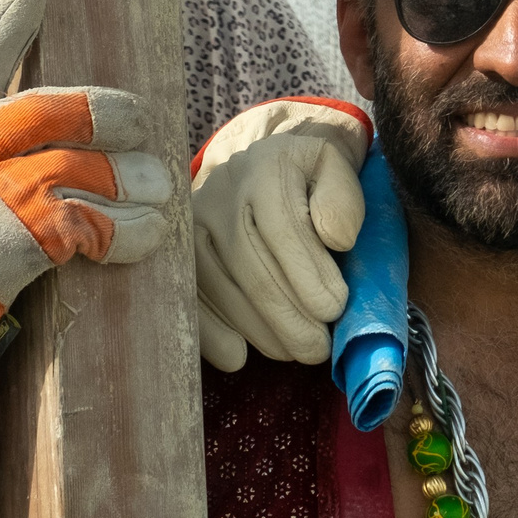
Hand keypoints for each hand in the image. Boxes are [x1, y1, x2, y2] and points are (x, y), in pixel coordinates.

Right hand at [0, 0, 172, 469]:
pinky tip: (149, 235)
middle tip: (145, 132)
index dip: (6, 23)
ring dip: (144, 185)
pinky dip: (137, 232)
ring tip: (162, 195)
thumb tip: (78, 109)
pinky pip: (105, 222)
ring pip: (100, 169)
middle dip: (121, 120)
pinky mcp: (26, 236)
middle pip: (69, 109)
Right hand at [190, 97, 369, 370]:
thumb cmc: (309, 178)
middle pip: (249, 264)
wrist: (260, 162)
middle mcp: (218, 194)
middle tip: (317, 349)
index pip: (284, 227)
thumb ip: (343, 199)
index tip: (335, 309)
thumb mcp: (336, 170)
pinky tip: (238, 355)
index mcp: (265, 167)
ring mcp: (188, 225)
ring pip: (217, 286)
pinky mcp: (174, 254)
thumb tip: (337, 239)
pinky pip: (187, 297)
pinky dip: (210, 332)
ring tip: (293, 351)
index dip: (308, 273)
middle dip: (287, 314)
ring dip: (257, 328)